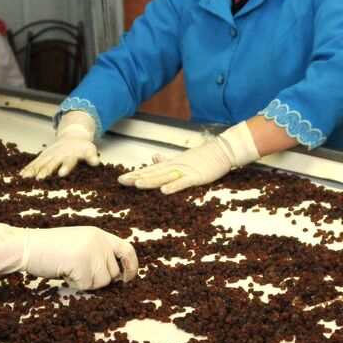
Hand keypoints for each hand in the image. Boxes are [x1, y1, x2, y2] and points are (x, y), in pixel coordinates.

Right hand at [0, 221, 137, 289]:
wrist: (27, 246)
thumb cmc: (50, 249)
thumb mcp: (80, 244)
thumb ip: (98, 255)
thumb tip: (117, 277)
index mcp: (100, 234)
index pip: (127, 249)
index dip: (131, 266)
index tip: (128, 279)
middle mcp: (99, 241)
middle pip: (112, 273)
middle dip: (97, 279)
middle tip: (76, 269)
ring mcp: (91, 251)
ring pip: (101, 282)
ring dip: (85, 283)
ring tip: (68, 268)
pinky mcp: (81, 263)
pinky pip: (86, 286)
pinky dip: (74, 285)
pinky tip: (63, 271)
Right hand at [20, 111, 98, 179]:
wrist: (72, 135)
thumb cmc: (81, 146)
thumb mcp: (89, 149)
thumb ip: (91, 156)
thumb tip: (96, 162)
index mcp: (70, 154)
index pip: (69, 161)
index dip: (65, 166)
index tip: (62, 173)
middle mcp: (58, 155)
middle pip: (51, 163)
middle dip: (46, 170)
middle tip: (40, 178)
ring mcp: (49, 155)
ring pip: (40, 163)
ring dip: (34, 170)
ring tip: (27, 178)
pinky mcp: (43, 156)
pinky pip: (35, 163)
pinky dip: (28, 168)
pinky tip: (22, 175)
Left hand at [118, 122, 259, 193]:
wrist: (222, 151)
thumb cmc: (202, 157)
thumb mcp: (181, 160)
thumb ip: (166, 161)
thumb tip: (153, 157)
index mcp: (170, 165)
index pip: (150, 170)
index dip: (135, 174)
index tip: (121, 179)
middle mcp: (174, 167)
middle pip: (152, 173)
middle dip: (137, 177)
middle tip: (121, 181)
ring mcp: (184, 172)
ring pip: (164, 177)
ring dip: (150, 181)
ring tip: (136, 184)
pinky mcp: (196, 177)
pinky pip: (182, 182)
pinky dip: (173, 186)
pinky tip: (163, 191)